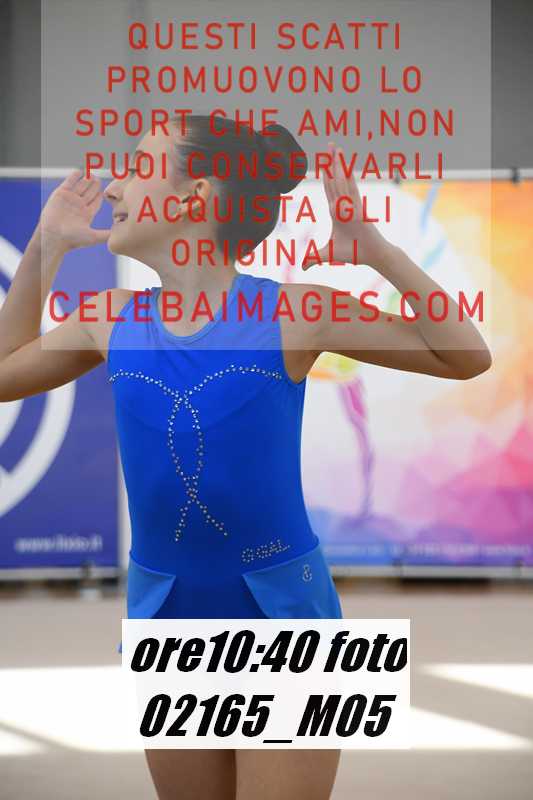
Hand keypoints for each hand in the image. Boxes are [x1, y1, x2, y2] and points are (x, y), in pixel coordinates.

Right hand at [39, 169, 110, 250]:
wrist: (54, 236)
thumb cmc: (73, 239)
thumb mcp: (93, 237)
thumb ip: (106, 235)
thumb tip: (120, 235)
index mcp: (86, 214)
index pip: (96, 201)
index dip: (101, 195)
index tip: (107, 190)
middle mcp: (78, 206)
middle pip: (89, 192)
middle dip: (95, 185)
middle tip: (99, 179)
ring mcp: (70, 199)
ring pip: (80, 186)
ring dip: (87, 179)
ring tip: (92, 173)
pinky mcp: (60, 194)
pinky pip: (69, 182)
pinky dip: (74, 176)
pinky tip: (80, 171)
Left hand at [302, 142, 393, 269]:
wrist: (372, 255)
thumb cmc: (354, 253)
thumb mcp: (328, 255)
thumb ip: (314, 257)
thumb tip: (302, 266)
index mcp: (336, 211)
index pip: (329, 189)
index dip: (325, 175)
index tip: (322, 162)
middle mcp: (342, 204)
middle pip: (335, 179)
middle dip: (331, 162)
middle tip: (329, 145)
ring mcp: (350, 204)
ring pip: (341, 180)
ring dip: (337, 163)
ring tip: (334, 147)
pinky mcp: (356, 207)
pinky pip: (349, 189)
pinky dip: (346, 176)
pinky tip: (343, 164)